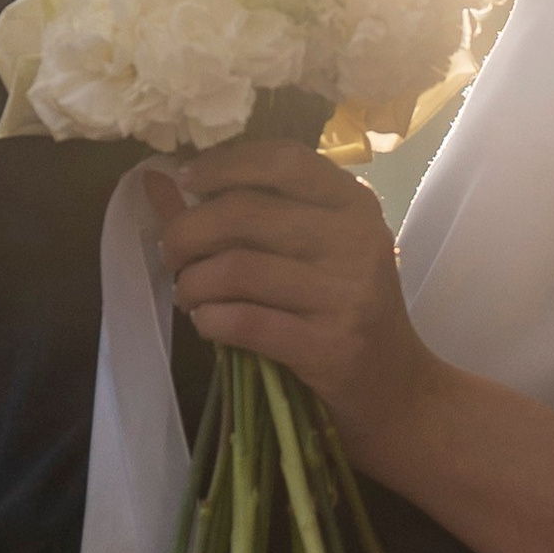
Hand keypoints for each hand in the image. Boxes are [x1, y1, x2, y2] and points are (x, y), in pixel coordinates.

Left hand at [152, 138, 444, 470]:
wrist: (399, 392)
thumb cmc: (344, 311)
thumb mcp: (310, 250)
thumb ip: (238, 211)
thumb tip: (153, 177)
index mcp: (354, 204)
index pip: (283, 160)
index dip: (224, 165)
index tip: (186, 181)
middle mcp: (356, 239)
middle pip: (245, 214)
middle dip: (187, 233)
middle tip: (172, 255)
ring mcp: (347, 294)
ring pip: (237, 269)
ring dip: (193, 283)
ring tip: (188, 295)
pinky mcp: (331, 347)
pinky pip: (245, 321)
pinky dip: (211, 321)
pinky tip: (208, 324)